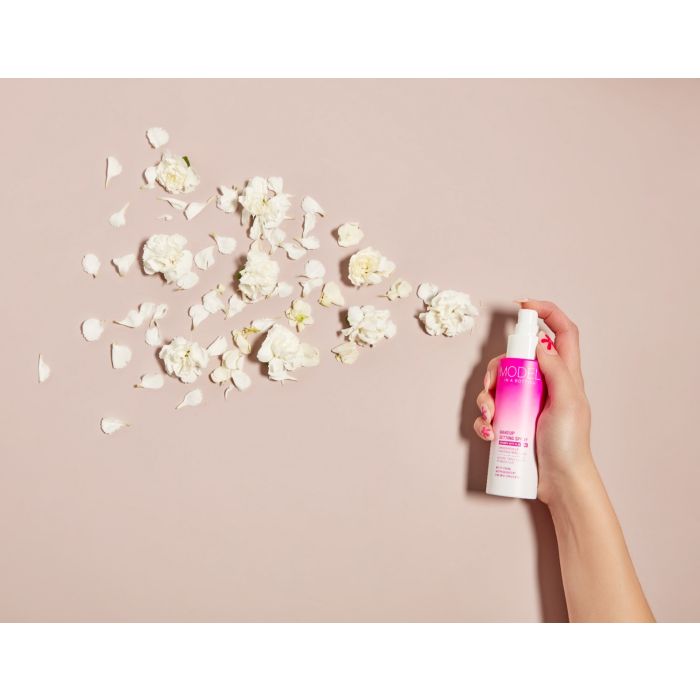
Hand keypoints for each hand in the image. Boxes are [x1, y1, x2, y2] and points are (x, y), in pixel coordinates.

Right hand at [474, 300, 593, 504]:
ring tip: (489, 417)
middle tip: (492, 385)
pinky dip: (483, 419)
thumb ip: (556, 369)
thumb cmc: (570, 443)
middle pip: (516, 358)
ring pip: (497, 384)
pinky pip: (490, 411)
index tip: (523, 305)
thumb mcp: (569, 402)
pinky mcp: (513, 420)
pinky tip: (488, 431)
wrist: (560, 481)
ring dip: (485, 398)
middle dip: (497, 367)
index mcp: (565, 373)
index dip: (547, 312)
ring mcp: (527, 401)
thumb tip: (539, 342)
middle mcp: (544, 383)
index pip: (562, 331)